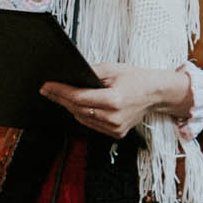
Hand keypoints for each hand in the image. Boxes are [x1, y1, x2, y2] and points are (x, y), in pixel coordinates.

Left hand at [42, 61, 190, 138]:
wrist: (155, 93)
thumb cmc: (137, 79)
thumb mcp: (113, 69)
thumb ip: (91, 71)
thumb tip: (72, 73)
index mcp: (114, 100)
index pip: (79, 97)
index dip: (60, 91)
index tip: (47, 86)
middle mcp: (114, 117)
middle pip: (78, 109)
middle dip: (60, 98)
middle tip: (47, 90)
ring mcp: (115, 128)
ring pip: (82, 118)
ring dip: (69, 107)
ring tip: (58, 96)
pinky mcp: (116, 133)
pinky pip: (91, 124)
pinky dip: (81, 115)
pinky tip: (75, 106)